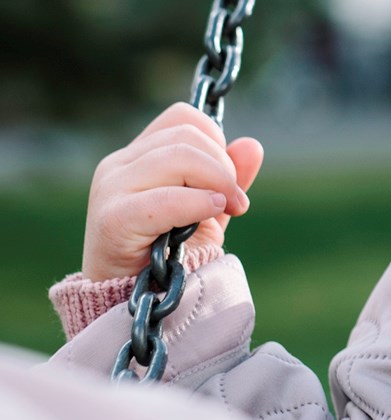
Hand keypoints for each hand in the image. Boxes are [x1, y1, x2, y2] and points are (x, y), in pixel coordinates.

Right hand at [82, 103, 263, 281]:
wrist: (136, 301)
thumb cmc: (168, 254)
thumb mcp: (206, 210)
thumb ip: (228, 178)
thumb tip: (251, 145)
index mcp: (138, 156)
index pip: (182, 118)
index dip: (215, 139)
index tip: (228, 177)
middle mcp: (118, 165)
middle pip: (186, 135)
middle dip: (223, 166)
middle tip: (236, 202)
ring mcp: (110, 189)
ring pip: (179, 157)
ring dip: (217, 183)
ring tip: (229, 210)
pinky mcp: (111, 220)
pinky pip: (165, 199)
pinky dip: (196, 204)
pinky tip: (211, 213)